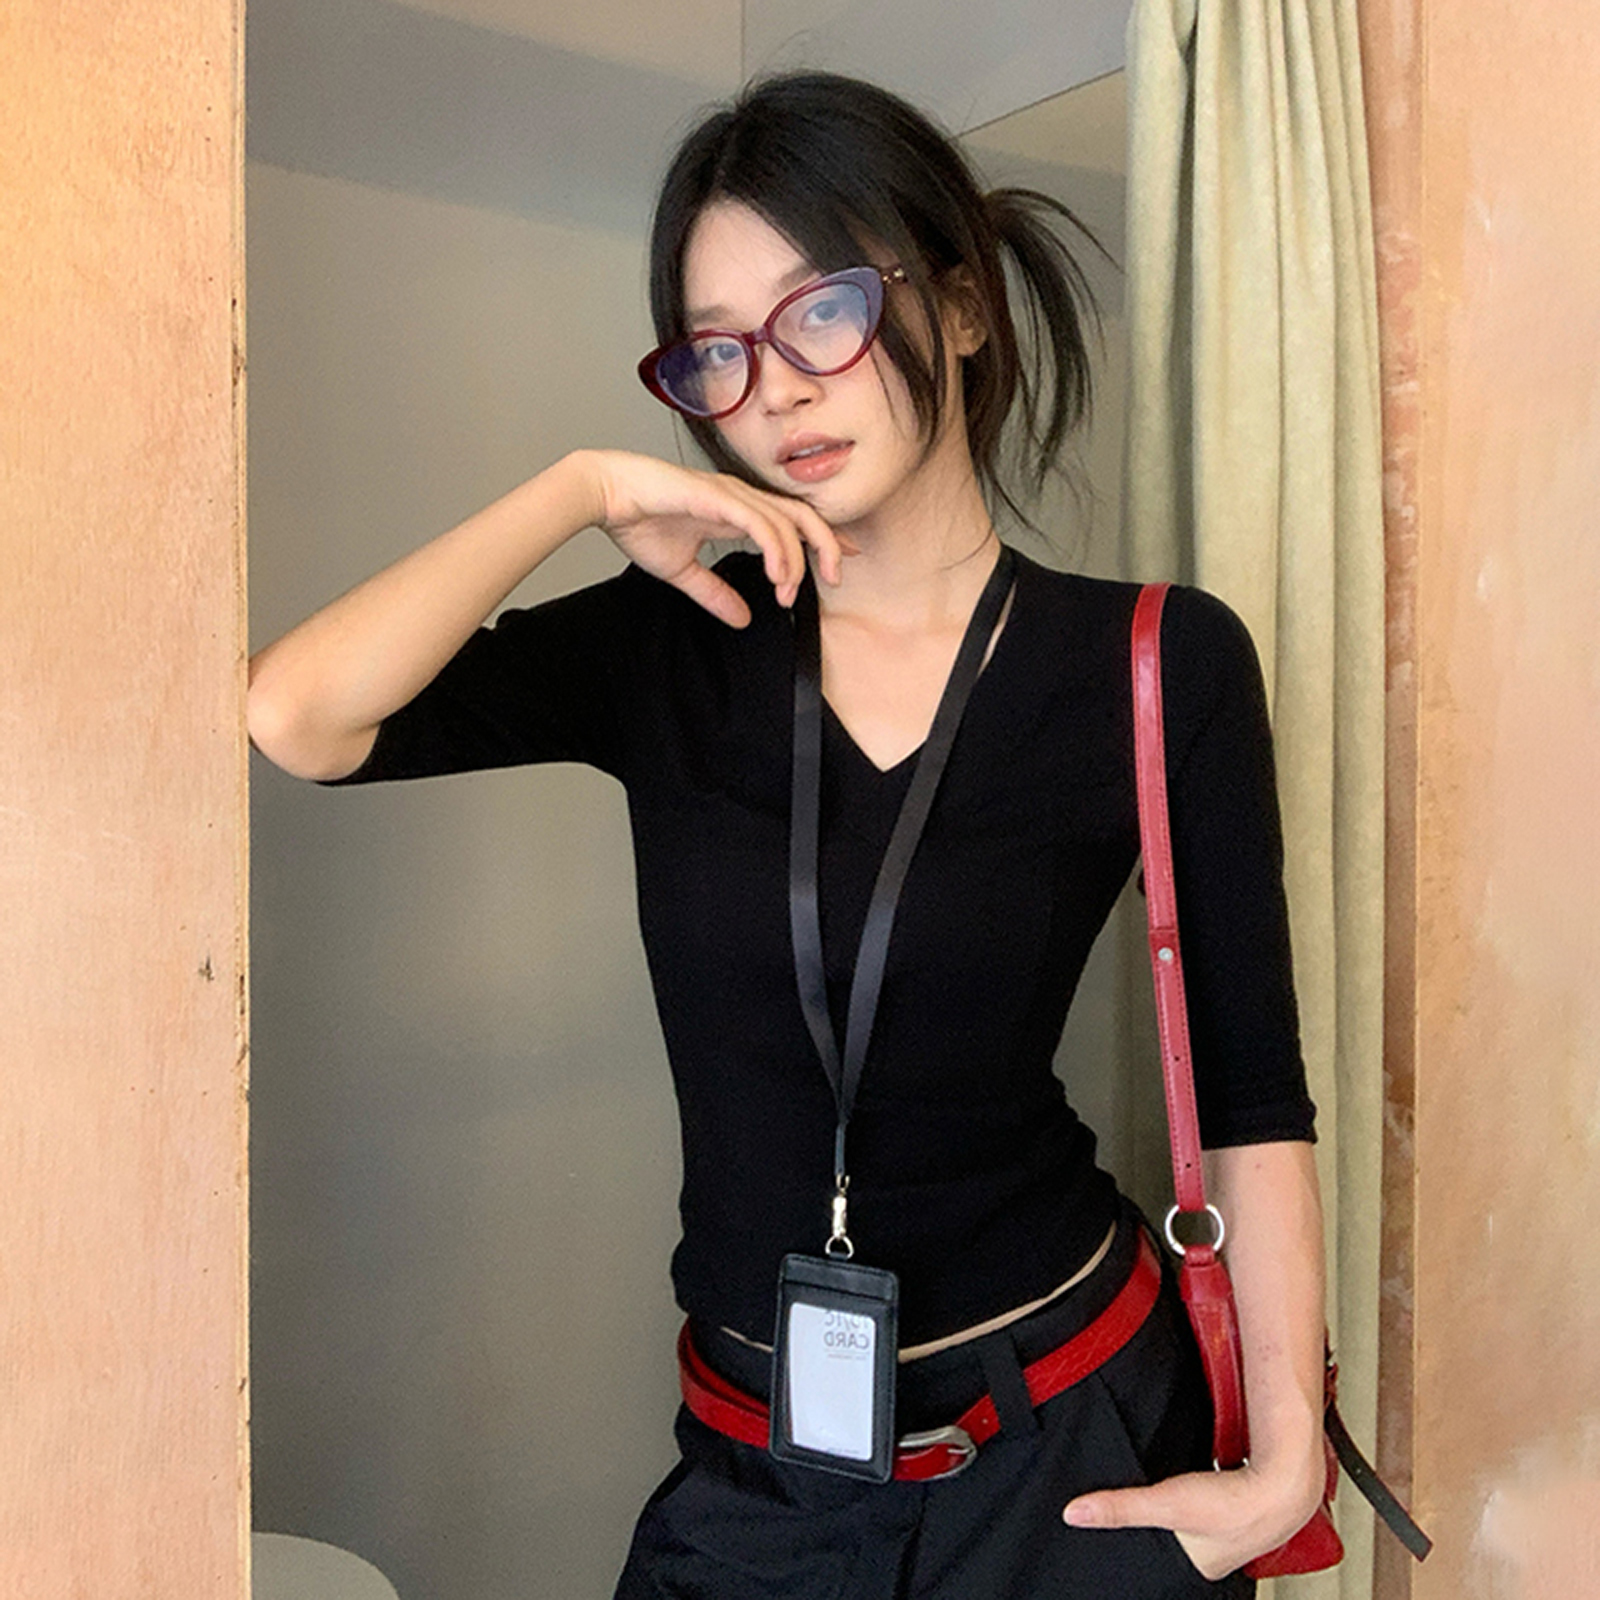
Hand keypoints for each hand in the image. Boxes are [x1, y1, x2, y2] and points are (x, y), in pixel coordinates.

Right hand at [577, 449, 848, 625]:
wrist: (606, 494)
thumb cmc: (638, 520)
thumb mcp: (683, 570)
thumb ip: (713, 593)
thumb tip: (740, 618)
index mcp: (737, 509)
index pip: (792, 520)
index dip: (822, 539)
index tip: (840, 563)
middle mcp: (741, 497)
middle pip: (802, 515)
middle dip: (827, 545)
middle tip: (836, 578)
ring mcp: (731, 494)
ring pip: (786, 521)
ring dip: (796, 559)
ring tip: (789, 592)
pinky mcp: (718, 496)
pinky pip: (760, 523)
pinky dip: (776, 549)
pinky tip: (779, 575)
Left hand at [1062, 1450, 1325, 1581]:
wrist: (1283, 1482)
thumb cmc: (1231, 1503)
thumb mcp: (1166, 1505)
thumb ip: (1120, 1508)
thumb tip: (1076, 1514)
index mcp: (1197, 1570)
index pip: (1156, 1574)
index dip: (1139, 1565)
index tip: (1115, 1562)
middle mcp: (1213, 1559)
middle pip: (1173, 1553)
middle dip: (1154, 1542)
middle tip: (1135, 1531)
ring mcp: (1227, 1536)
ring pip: (1191, 1534)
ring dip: (1175, 1524)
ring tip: (1155, 1517)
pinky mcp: (1236, 1509)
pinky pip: (1206, 1512)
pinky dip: (1194, 1505)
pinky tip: (1187, 1492)